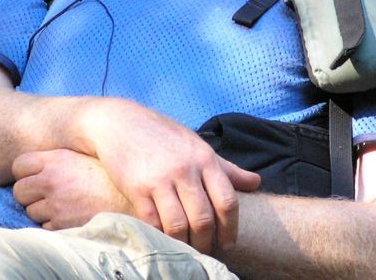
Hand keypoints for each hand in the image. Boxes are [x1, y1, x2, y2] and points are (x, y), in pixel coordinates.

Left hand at [12, 149, 131, 229]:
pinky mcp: (62, 225)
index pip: (19, 165)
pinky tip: (73, 214)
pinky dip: (56, 223)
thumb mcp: (83, 156)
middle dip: (29, 194)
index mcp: (56, 160)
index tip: (34, 176)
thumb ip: (59, 158)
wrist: (131, 199)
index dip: (25, 172)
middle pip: (20, 191)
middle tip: (45, 193)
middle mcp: (52, 181)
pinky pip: (47, 226)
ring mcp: (56, 205)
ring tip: (65, 204)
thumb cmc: (109, 175)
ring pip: (32, 211)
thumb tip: (38, 164)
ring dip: (43, 210)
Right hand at [79, 98, 260, 253]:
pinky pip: (154, 223)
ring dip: (186, 244)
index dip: (231, 228)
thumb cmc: (163, 135)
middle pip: (204, 218)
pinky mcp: (137, 188)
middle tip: (207, 251)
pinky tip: (165, 240)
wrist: (120, 122)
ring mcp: (160, 179)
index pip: (227, 201)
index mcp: (204, 158)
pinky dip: (162, 237)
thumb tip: (255, 182)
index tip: (229, 242)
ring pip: (179, 225)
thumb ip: (226, 168)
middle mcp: (185, 169)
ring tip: (188, 250)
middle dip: (208, 242)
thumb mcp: (197, 145)